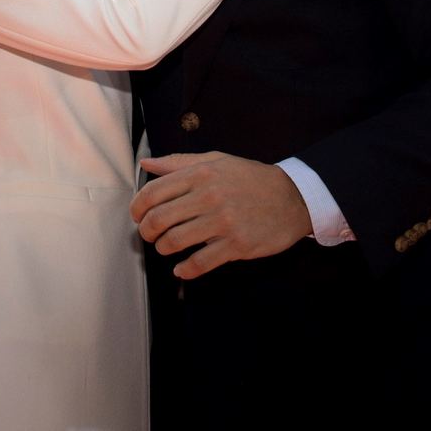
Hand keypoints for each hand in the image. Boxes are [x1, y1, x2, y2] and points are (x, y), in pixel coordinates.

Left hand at [131, 152, 311, 279]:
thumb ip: (179, 163)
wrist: (293, 197)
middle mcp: (209, 196)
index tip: (138, 216)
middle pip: (159, 219)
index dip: (138, 208)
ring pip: (175, 242)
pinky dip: (185, 270)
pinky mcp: (236, 245)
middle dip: (147, 231)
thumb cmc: (251, 178)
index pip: (154, 192)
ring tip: (167, 247)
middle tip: (150, 235)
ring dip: (163, 248)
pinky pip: (200, 263)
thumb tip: (146, 165)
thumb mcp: (216, 161)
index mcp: (201, 174)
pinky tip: (182, 269)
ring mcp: (223, 222)